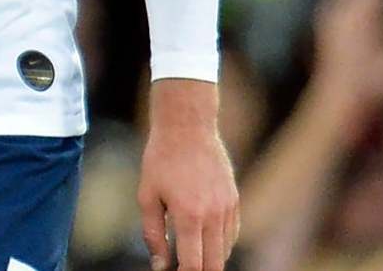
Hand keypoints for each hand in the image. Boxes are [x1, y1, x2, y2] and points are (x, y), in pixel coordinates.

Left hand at [139, 79, 238, 270]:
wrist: (187, 127)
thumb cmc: (161, 160)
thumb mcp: (147, 195)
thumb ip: (153, 234)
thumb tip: (160, 265)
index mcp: (189, 216)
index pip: (194, 265)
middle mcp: (213, 216)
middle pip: (215, 264)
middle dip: (199, 270)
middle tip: (182, 264)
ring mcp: (228, 209)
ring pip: (225, 251)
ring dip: (210, 258)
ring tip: (189, 251)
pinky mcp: (235, 201)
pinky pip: (232, 234)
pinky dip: (219, 243)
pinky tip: (203, 238)